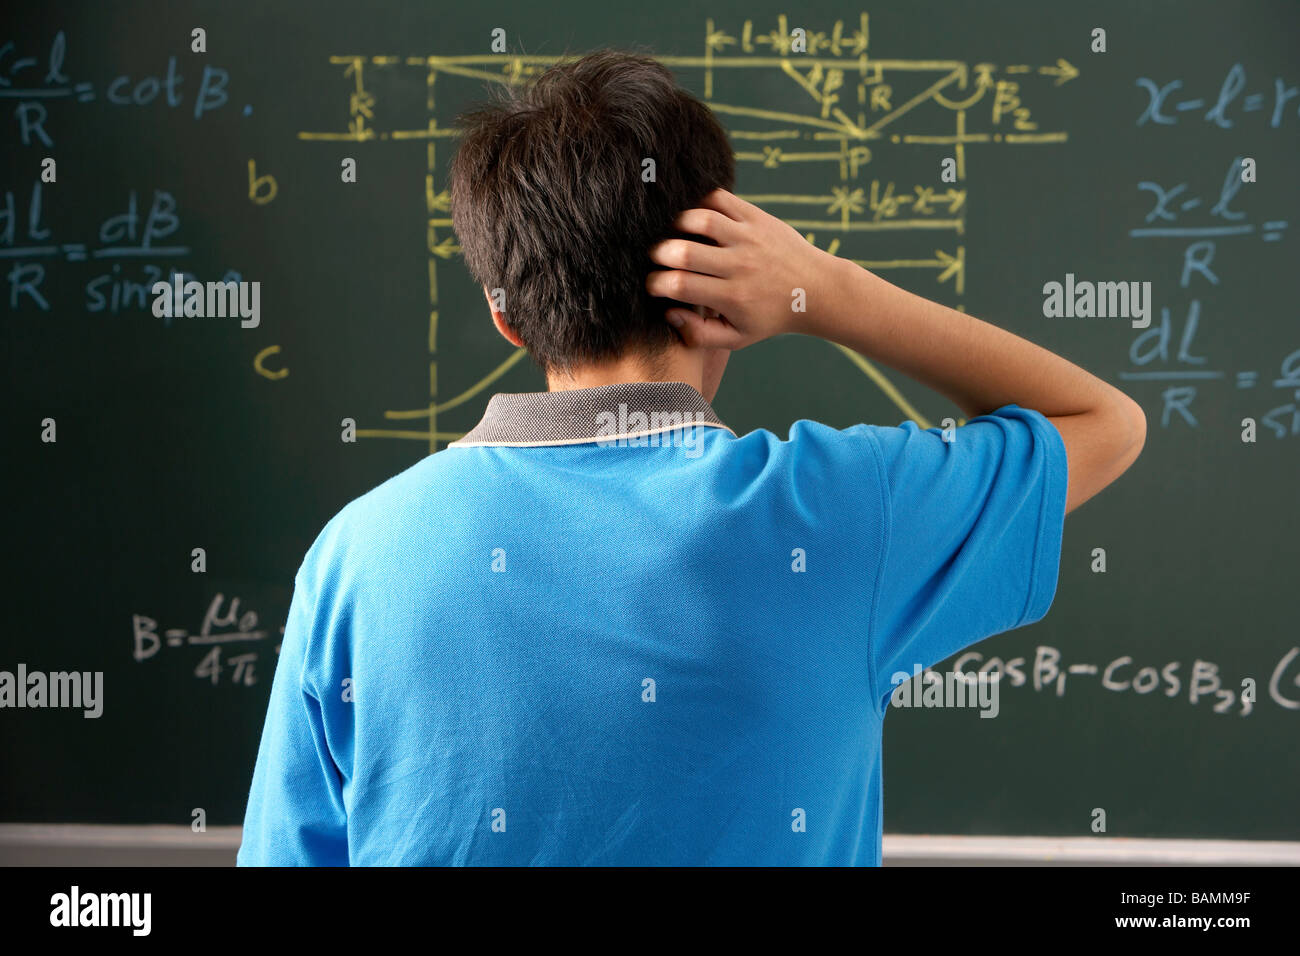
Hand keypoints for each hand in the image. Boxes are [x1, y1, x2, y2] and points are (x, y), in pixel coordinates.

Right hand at [646, 189, 837, 348]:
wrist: (814, 290)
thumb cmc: (769, 317)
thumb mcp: (737, 338)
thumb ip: (699, 335)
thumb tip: (669, 313)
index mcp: (732, 297)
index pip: (680, 286)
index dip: (655, 284)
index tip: (652, 285)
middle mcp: (740, 266)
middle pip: (684, 252)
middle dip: (658, 254)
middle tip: (655, 258)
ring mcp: (749, 237)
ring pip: (701, 220)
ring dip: (676, 224)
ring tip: (672, 234)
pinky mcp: (756, 217)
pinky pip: (720, 199)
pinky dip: (699, 201)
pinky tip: (693, 216)